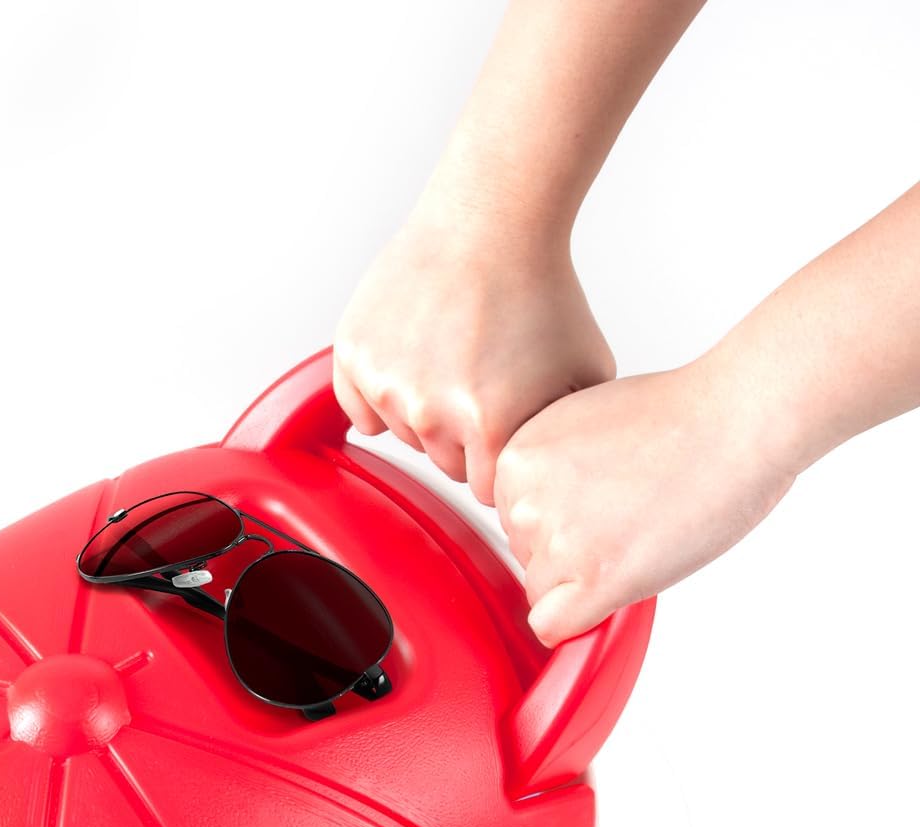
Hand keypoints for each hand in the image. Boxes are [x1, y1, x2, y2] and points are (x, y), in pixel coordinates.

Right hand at [332, 199, 614, 505]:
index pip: (484, 490)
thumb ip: (565, 438)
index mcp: (488, 427)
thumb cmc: (540, 290)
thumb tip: (558, 479)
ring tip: (452, 360)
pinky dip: (379, 395)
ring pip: (403, 433)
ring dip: (424, 412)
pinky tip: (412, 363)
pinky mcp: (355, 355)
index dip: (498, 463)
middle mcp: (431, 413)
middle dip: (463, 439)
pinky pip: (359, 408)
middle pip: (443, 463)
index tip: (506, 430)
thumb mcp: (586, 375)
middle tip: (482, 385)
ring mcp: (387, 383)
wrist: (491, 222)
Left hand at [493, 360, 799, 645]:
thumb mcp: (582, 427)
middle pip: (527, 559)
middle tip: (630, 518)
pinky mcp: (593, 576)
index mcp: (517, 459)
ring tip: (639, 536)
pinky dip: (582, 621)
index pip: (513, 523)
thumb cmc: (683, 417)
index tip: (601, 507)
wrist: (736, 421)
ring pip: (543, 594)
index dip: (561, 523)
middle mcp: (525, 499)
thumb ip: (551, 472)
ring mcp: (557, 539)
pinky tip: (619, 586)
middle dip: (572, 552)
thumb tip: (546, 513)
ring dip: (586, 582)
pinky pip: (554, 627)